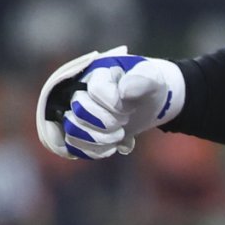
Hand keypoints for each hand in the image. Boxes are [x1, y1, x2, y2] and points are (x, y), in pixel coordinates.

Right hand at [35, 47, 185, 159]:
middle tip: (125, 122)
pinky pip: (72, 146)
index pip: (96, 90)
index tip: (131, 107)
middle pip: (78, 111)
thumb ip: (142, 80)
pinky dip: (93, 151)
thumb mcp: (152, 79)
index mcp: (98, 73)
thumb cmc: (149, 86)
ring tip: (120, 136)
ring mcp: (78, 112)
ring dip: (99, 139)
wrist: (148, 101)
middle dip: (106, 123)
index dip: (114, 104)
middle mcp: (82, 91)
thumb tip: (124, 91)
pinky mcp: (80, 131)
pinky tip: (113, 148)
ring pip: (72, 130)